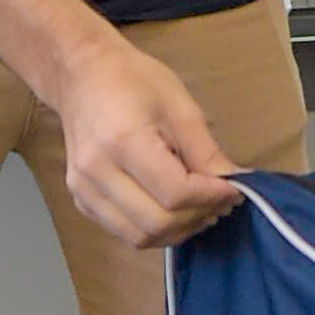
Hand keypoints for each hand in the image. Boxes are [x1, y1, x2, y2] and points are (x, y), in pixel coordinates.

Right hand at [51, 31, 242, 248]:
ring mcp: (83, 189)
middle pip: (158, 222)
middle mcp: (96, 171)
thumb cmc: (132, 80)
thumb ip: (206, 151)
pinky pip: (123, 232)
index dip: (211, 197)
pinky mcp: (81, 200)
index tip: (233, 189)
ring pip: (139, 237)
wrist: (82, 76)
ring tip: (200, 210)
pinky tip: (173, 211)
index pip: (175, 193)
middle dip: (198, 217)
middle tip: (220, 202)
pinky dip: (154, 230)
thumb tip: (232, 184)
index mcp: (122, 141)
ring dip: (178, 231)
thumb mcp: (179, 106)